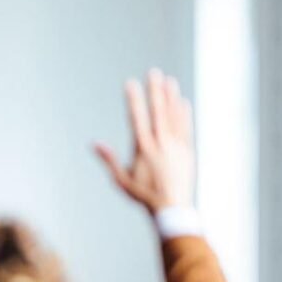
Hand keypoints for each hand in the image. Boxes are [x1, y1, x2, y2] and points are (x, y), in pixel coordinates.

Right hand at [94, 69, 194, 213]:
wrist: (172, 209)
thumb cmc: (143, 196)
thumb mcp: (121, 180)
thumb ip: (109, 160)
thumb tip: (94, 143)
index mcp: (143, 149)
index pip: (137, 118)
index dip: (134, 99)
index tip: (131, 83)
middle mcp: (160, 144)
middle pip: (158, 111)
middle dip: (155, 90)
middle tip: (153, 72)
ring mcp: (176, 146)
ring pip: (173, 116)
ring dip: (170, 97)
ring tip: (169, 81)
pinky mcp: (187, 152)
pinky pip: (185, 128)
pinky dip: (183, 114)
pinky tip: (182, 102)